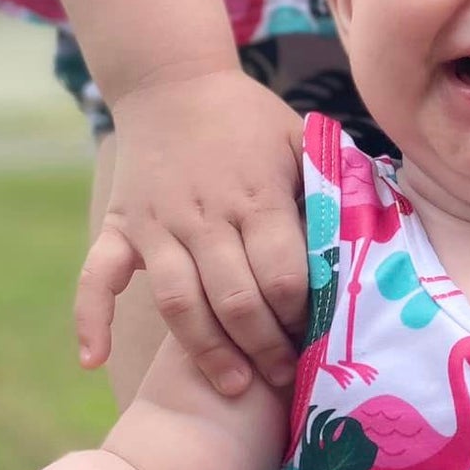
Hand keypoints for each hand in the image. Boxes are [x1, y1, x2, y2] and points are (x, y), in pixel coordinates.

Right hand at [77, 70, 306, 395]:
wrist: (172, 81)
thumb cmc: (249, 120)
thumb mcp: (302, 141)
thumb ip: (334, 186)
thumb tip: (382, 234)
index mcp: (257, 197)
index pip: (282, 275)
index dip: (301, 316)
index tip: (318, 340)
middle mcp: (205, 215)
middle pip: (235, 299)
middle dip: (265, 347)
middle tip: (288, 379)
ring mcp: (157, 224)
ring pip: (178, 302)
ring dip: (206, 351)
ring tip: (234, 388)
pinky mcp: (119, 226)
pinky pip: (96, 276)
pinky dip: (88, 319)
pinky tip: (93, 361)